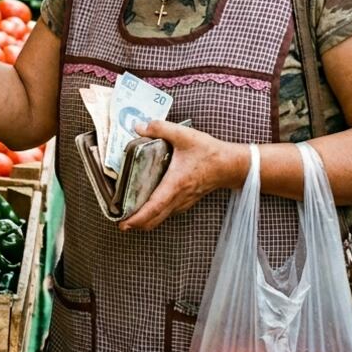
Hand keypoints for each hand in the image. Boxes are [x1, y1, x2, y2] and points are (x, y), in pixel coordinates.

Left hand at [119, 121, 242, 231]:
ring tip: (130, 214)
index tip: (123, 225)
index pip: (154, 207)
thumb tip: (138, 127)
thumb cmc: (209, 152)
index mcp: (175, 184)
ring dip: (146, 220)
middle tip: (121, 223)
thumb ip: (159, 128)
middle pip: (154, 219)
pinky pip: (168, 212)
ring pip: (161, 217)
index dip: (138, 218)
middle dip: (137, 224)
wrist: (230, 165)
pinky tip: (148, 204)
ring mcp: (183, 202)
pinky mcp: (187, 201)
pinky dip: (156, 213)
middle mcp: (178, 197)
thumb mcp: (184, 134)